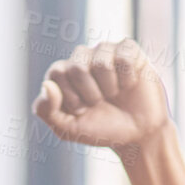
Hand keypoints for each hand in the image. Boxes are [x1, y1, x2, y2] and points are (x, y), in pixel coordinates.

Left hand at [32, 40, 169, 149]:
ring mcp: (106, 50)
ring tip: (115, 94)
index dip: (72, 97)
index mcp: (63, 72)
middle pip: (77, 67)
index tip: (82, 109)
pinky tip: (129, 84)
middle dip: (91, 94)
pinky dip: (128, 78)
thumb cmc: (102, 129)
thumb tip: (47, 85)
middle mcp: (82, 56)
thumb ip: (46, 110)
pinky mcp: (129, 50)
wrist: (138, 135)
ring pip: (102, 63)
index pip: (57, 73)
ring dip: (110, 88)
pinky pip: (124, 57)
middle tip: (100, 102)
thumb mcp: (67, 129)